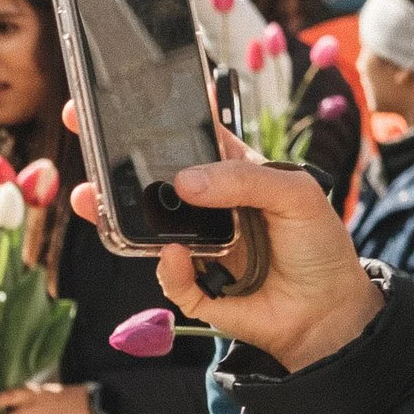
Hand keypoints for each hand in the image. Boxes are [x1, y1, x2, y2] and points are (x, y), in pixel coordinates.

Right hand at [69, 128, 380, 371]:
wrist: (329, 312)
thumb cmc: (319, 245)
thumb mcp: (296, 195)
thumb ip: (245, 180)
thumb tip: (183, 182)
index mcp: (232, 175)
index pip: (191, 141)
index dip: (159, 121)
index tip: (123, 101)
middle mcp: (207, 209)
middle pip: (153, 182)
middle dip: (116, 163)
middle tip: (85, 135)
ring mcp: (195, 248)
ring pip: (144, 229)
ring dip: (115, 214)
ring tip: (91, 198)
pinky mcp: (192, 288)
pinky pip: (167, 276)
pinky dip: (170, 268)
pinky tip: (177, 256)